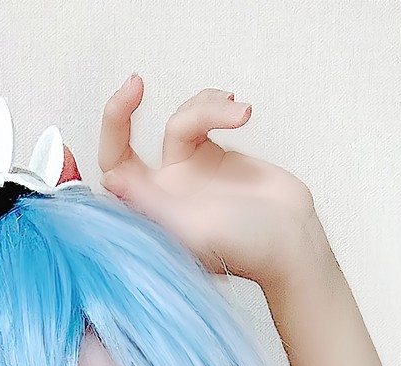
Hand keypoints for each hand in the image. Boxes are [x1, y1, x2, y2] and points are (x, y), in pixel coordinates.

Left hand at [98, 77, 314, 285]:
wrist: (292, 239)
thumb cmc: (247, 247)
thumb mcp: (194, 228)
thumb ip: (152, 204)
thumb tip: (111, 177)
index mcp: (150, 215)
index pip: (113, 172)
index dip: (108, 138)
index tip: (121, 108)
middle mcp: (162, 193)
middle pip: (128, 143)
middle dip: (125, 111)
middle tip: (136, 82)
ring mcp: (187, 173)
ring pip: (177, 122)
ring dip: (206, 109)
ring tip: (240, 114)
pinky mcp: (212, 156)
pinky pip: (202, 117)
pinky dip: (218, 108)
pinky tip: (241, 112)